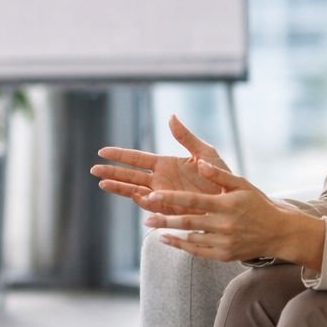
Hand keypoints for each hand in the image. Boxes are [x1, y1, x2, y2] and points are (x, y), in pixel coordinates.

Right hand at [91, 115, 232, 206]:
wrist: (233, 200)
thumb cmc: (221, 176)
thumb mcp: (205, 152)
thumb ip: (186, 137)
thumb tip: (171, 116)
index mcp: (165, 164)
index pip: (137, 158)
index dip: (120, 155)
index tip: (102, 151)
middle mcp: (160, 180)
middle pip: (130, 175)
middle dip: (112, 172)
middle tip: (94, 169)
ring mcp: (163, 196)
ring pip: (135, 191)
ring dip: (119, 187)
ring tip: (102, 183)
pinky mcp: (170, 210)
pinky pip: (152, 206)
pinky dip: (142, 201)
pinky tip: (133, 194)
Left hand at [140, 160, 325, 269]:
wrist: (279, 233)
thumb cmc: (258, 205)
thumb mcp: (242, 185)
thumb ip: (219, 176)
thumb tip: (200, 163)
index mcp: (226, 204)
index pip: (193, 201)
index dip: (171, 198)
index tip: (152, 195)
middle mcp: (224, 224)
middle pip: (188, 222)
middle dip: (164, 219)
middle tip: (145, 217)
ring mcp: (224, 242)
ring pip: (191, 238)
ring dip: (169, 232)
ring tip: (151, 225)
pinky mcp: (224, 255)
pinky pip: (198, 252)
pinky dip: (181, 246)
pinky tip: (167, 239)